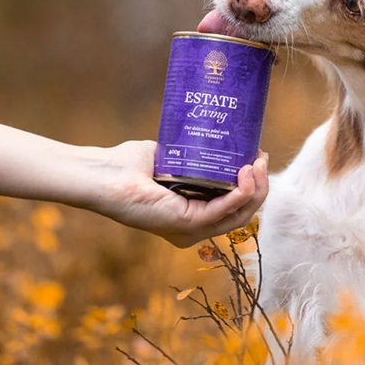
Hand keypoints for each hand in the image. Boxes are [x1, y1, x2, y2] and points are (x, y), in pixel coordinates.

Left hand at [90, 141, 269, 246]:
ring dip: (256, 188)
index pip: (233, 207)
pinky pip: (224, 211)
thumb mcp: (172, 158)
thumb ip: (193, 154)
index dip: (252, 185)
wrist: (104, 174)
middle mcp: (193, 229)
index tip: (257, 156)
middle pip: (242, 213)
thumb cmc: (128, 166)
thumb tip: (216, 134)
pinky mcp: (186, 224)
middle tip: (261, 157)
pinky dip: (241, 193)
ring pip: (239, 215)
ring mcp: (191, 230)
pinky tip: (247, 174)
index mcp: (191, 217)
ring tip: (258, 162)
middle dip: (260, 186)